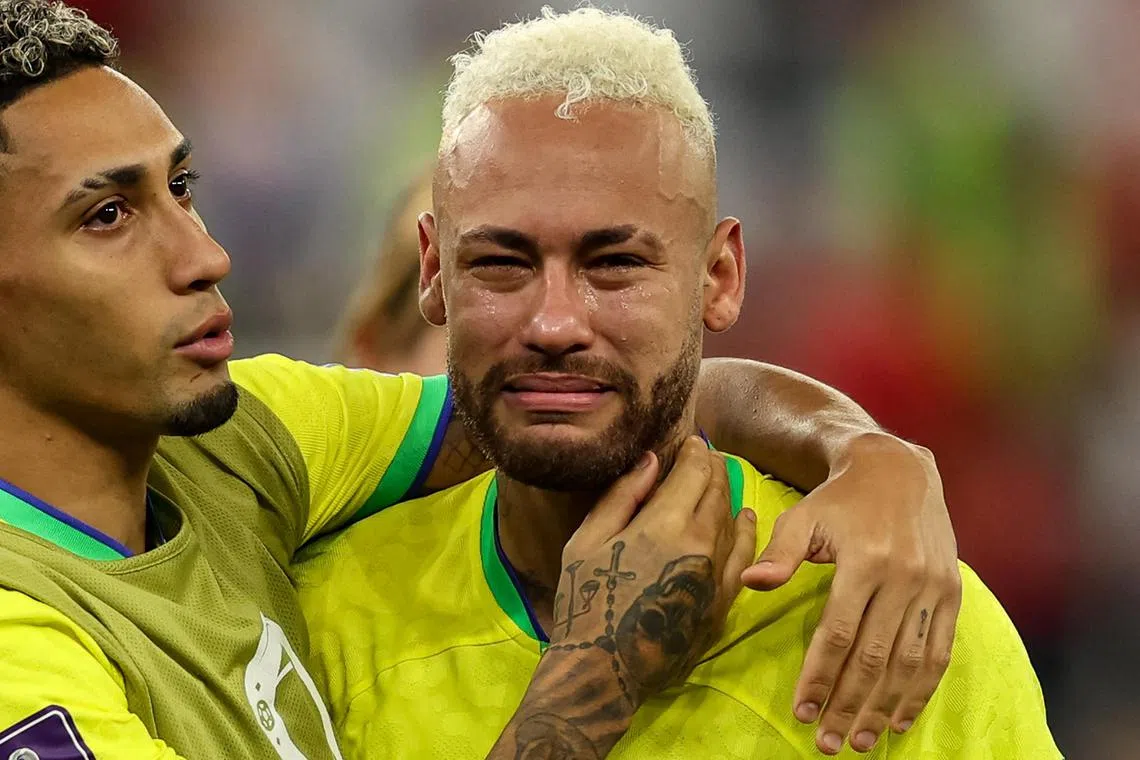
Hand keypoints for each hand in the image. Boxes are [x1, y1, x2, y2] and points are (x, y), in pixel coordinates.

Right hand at [554, 436, 757, 697]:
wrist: (603, 670)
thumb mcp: (588, 541)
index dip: (696, 451)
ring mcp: (716, 577)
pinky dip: (747, 533)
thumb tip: (650, 461)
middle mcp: (701, 546)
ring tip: (723, 480)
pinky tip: (745, 521)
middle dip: (714, 468)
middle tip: (708, 456)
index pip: (695, 471)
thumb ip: (622, 496)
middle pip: (719, 492)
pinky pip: (745, 559)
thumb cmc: (586, 602)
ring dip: (730, 495)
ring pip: (735, 522)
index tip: (691, 442)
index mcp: (665, 525)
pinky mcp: (722, 604)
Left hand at [742, 432, 961, 755]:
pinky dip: (920, 690)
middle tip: (826, 743)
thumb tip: (751, 584)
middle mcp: (904, 576)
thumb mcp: (802, 516)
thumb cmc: (839, 499)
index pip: (838, 633)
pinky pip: (938, 653)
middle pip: (873, 657)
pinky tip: (899, 717)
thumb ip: (778, 553)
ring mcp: (933, 587)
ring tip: (859, 740)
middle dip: (848, 705)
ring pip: (908, 663)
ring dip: (883, 708)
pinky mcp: (951, 594)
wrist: (898, 470)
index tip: (801, 711)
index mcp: (864, 559)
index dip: (819, 677)